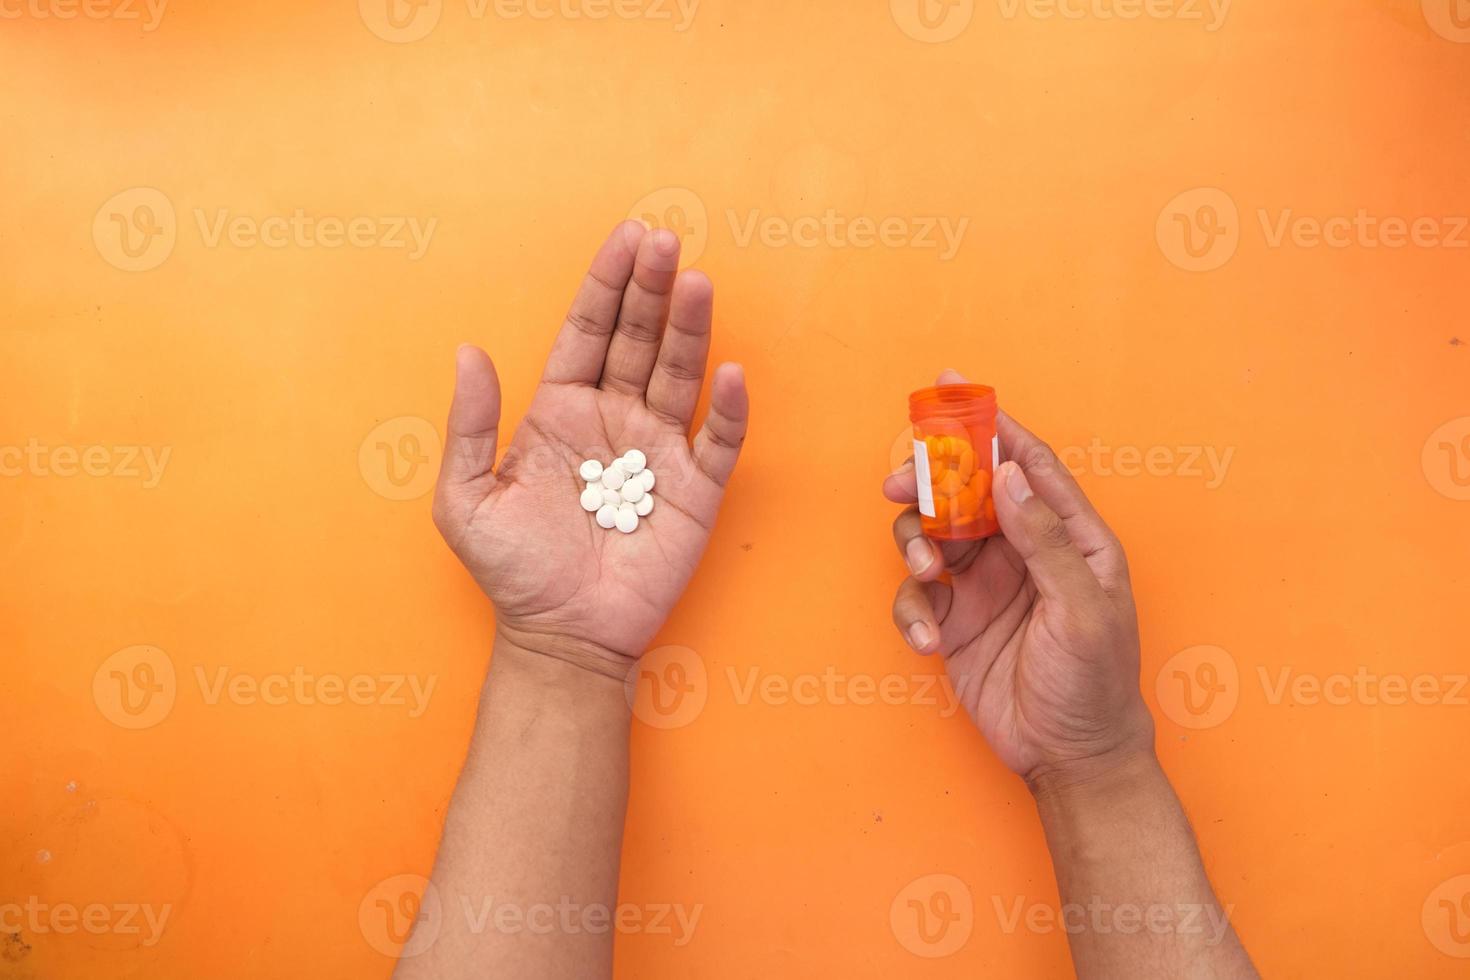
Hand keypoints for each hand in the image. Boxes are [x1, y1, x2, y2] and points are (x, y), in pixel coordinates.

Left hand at [433, 222, 749, 677]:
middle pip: (638, 340)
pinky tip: (729, 373)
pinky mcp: (696, 491)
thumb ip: (469, 424)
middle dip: (651, 290)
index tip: (627, 237)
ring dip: (690, 330)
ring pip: (679, 376)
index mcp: (562, 409)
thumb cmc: (512, 569)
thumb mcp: (465, 499)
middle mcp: (615, 418)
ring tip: (696, 283)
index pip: (589, 331)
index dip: (607, 284)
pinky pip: (718, 442)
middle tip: (665, 241)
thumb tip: (468, 350)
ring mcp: (659, 451)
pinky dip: (727, 409)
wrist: (559, 636)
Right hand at [884, 371, 1153, 784]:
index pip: (1027, 465)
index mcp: (1070, 537)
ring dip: (916, 542)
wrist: (1069, 757)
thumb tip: (1007, 475)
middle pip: (965, 492)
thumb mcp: (1080, 608)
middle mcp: (1023, 551)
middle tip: (897, 484)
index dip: (990, 425)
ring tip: (925, 570)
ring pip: (932, 535)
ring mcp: (986, 585)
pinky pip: (918, 595)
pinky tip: (929, 640)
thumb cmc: (1095, 682)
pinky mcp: (956, 621)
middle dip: (928, 481)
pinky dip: (913, 610)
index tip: (951, 387)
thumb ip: (1043, 539)